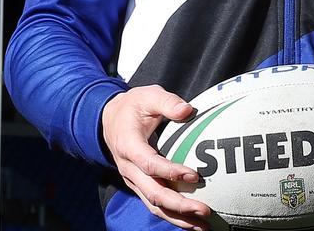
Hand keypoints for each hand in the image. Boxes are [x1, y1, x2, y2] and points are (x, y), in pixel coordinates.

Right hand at [101, 85, 211, 229]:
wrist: (109, 120)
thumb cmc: (133, 106)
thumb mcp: (148, 95)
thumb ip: (167, 102)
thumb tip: (187, 110)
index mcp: (129, 146)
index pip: (149, 164)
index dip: (171, 171)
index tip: (194, 176)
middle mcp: (129, 168)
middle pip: (153, 193)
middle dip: (178, 205)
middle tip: (204, 210)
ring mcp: (134, 180)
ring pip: (154, 204)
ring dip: (177, 217)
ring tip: (202, 226)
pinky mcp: (140, 185)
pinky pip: (155, 204)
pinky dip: (172, 215)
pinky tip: (192, 222)